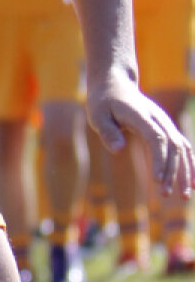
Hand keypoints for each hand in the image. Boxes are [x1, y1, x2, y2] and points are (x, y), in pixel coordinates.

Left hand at [88, 75, 193, 196]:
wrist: (115, 85)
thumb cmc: (103, 102)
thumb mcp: (97, 115)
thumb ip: (108, 132)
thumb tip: (119, 150)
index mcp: (141, 115)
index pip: (157, 138)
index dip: (159, 159)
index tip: (156, 180)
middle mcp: (158, 119)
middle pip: (173, 146)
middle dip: (172, 172)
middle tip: (165, 195)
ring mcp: (165, 123)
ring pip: (182, 148)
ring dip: (185, 172)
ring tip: (183, 196)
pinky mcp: (166, 129)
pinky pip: (183, 147)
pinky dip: (189, 165)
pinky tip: (192, 184)